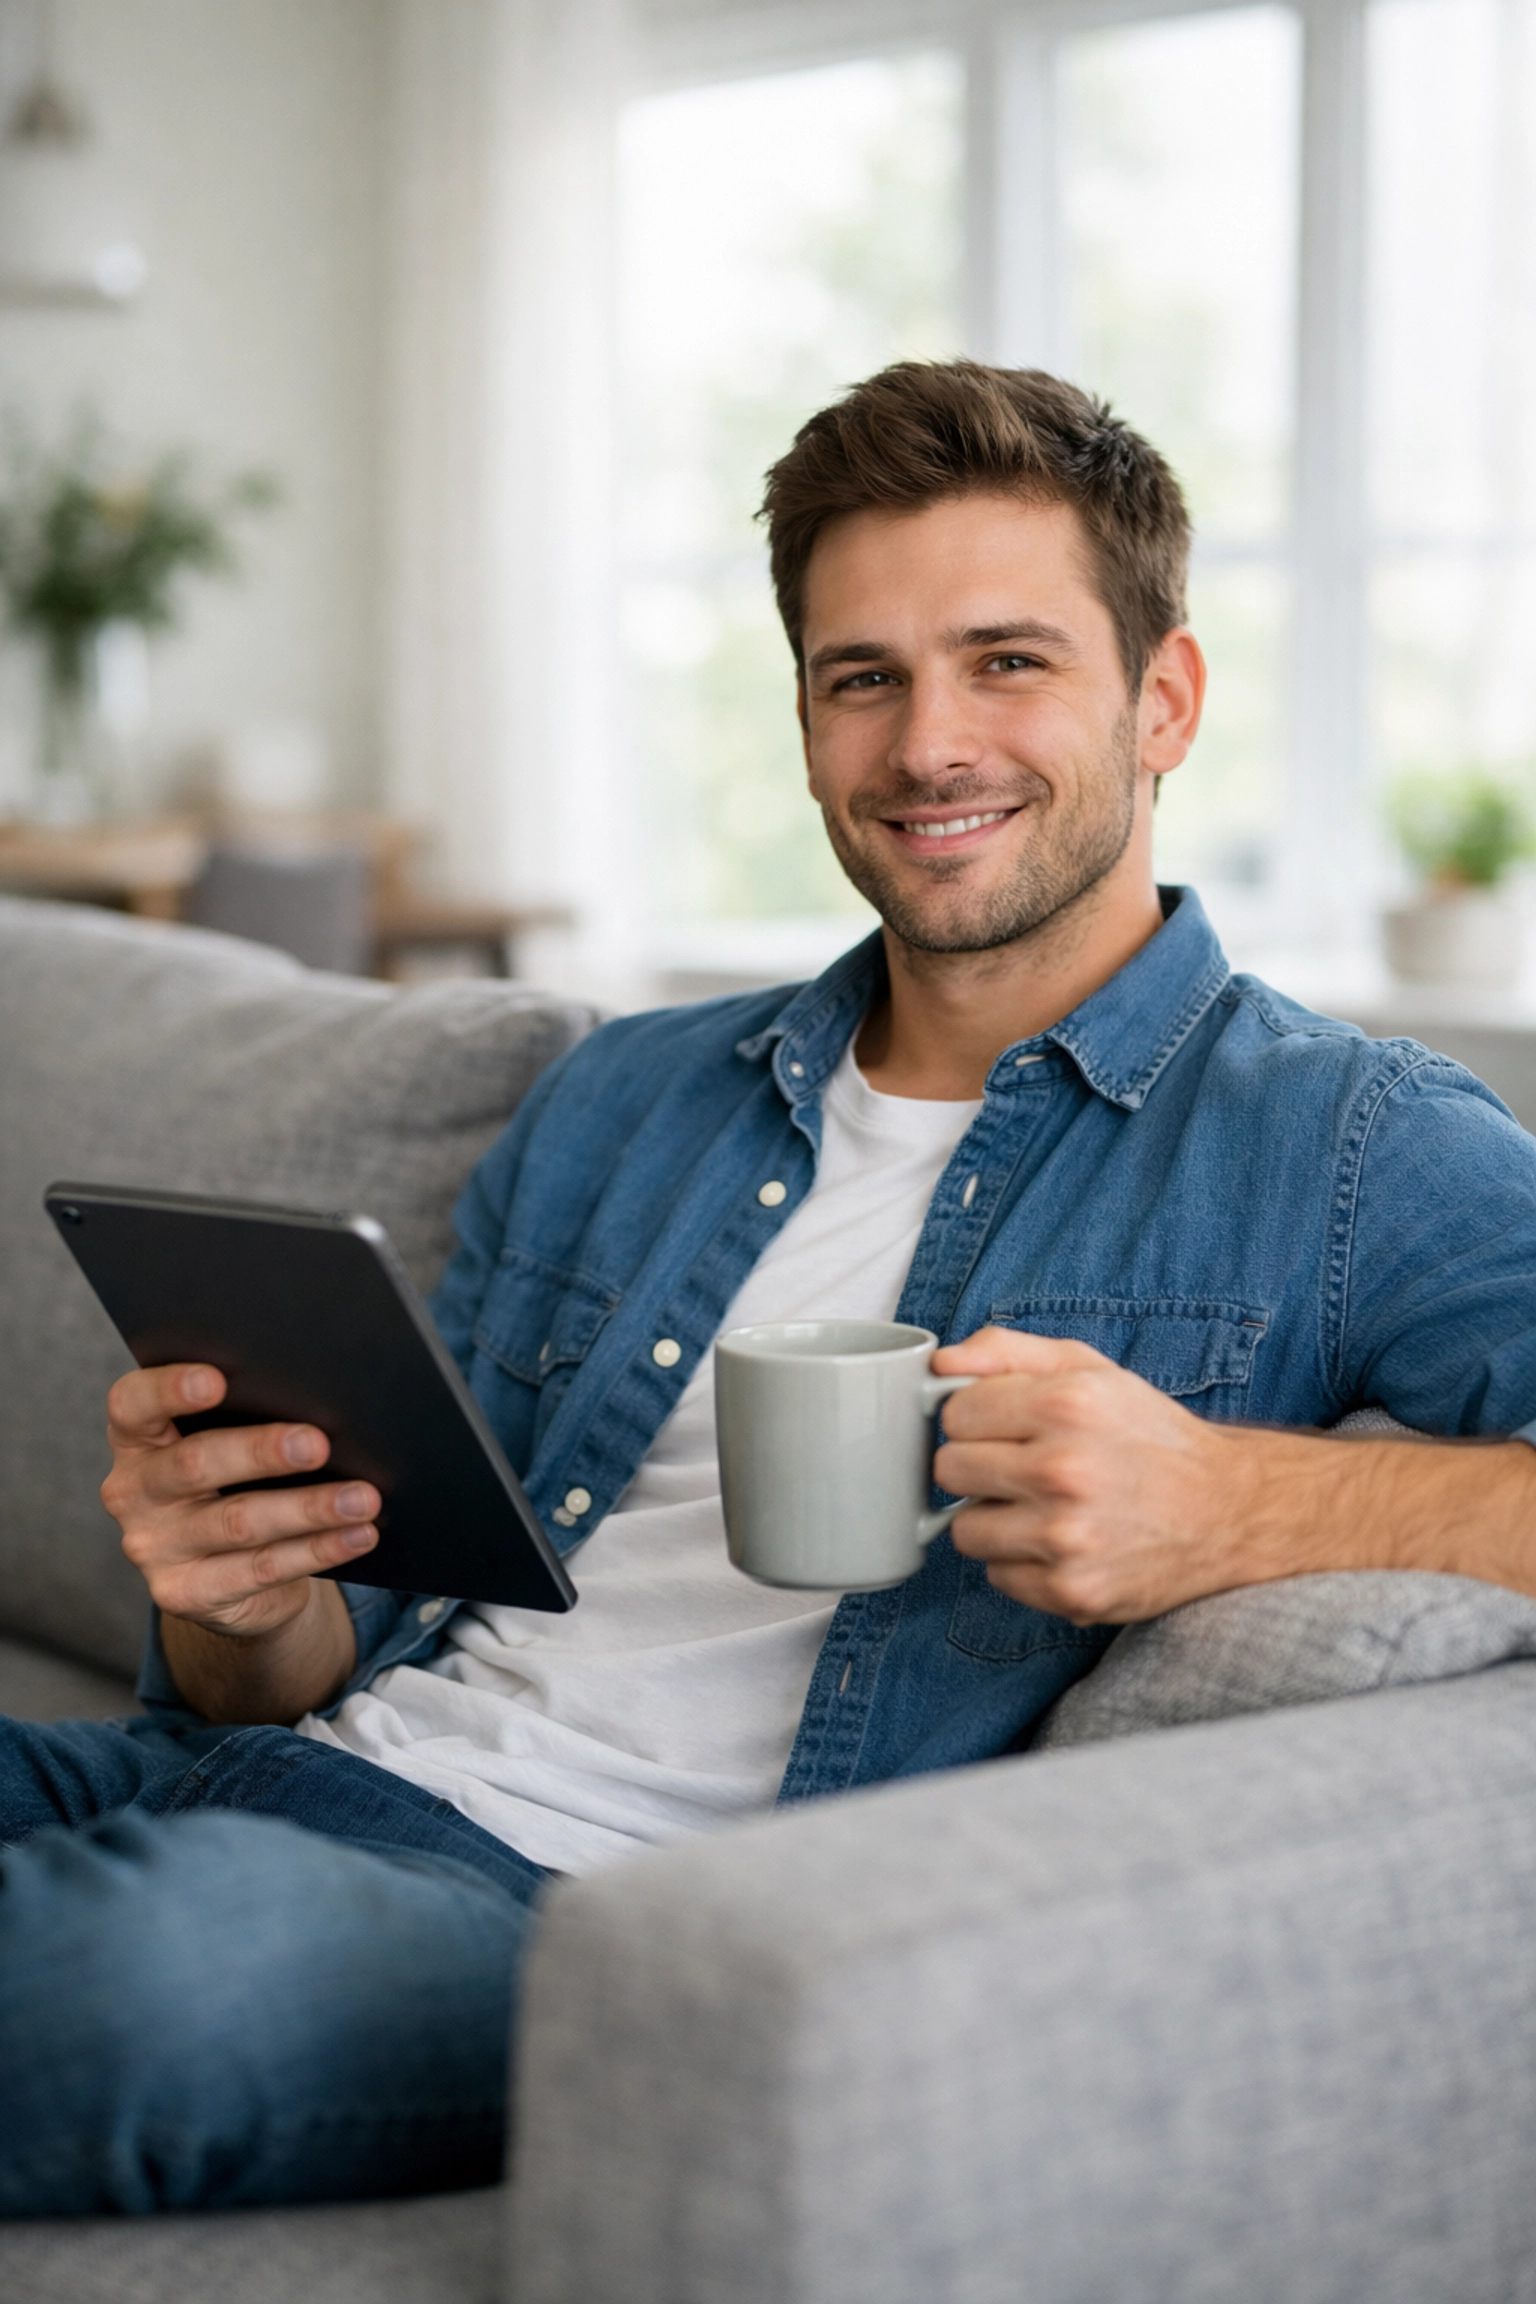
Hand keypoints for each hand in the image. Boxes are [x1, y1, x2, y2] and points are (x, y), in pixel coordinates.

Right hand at [102, 1363, 379, 1640]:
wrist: (229, 1575)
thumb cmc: (236, 1483)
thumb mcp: (229, 1448)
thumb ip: (250, 1419)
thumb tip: (326, 1399)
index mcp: (138, 1439)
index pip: (133, 1404)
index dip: (169, 1388)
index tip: (217, 1379)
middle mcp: (133, 1491)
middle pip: (194, 1464)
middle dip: (261, 1452)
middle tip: (319, 1444)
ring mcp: (153, 1548)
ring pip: (237, 1521)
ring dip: (309, 1507)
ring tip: (363, 1498)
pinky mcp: (183, 1593)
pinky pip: (260, 1569)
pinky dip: (318, 1549)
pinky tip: (358, 1535)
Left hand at [931, 1326, 1255, 1623]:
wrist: (1227, 1511)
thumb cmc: (1149, 1436)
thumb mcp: (1089, 1370)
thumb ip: (1007, 1352)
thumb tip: (940, 1363)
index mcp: (1066, 1404)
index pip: (955, 1413)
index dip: (976, 1418)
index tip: (1006, 1426)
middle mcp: (1064, 1471)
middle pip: (949, 1469)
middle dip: (978, 1466)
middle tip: (1022, 1466)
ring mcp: (1066, 1537)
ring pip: (963, 1530)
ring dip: (994, 1518)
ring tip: (1042, 1506)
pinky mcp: (1071, 1591)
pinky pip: (997, 1575)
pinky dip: (1022, 1561)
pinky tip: (1063, 1542)